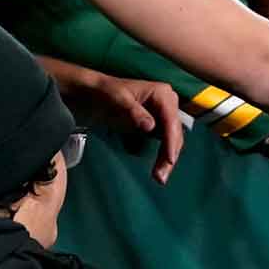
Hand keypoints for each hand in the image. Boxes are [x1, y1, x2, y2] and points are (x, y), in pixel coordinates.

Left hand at [46, 61, 185, 184]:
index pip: (171, 121)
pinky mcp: (158, 125)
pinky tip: (157, 169)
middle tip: (161, 176)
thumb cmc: (105, 92)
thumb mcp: (117, 99)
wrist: (93, 93)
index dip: (171, 142)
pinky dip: (161, 157)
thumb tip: (151, 127)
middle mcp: (168, 104)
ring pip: (172, 141)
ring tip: (159, 177)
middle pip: (175, 134)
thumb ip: (134, 111)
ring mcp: (164, 116)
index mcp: (162, 94)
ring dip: (166, 160)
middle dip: (170, 156)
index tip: (169, 159)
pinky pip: (164, 143)